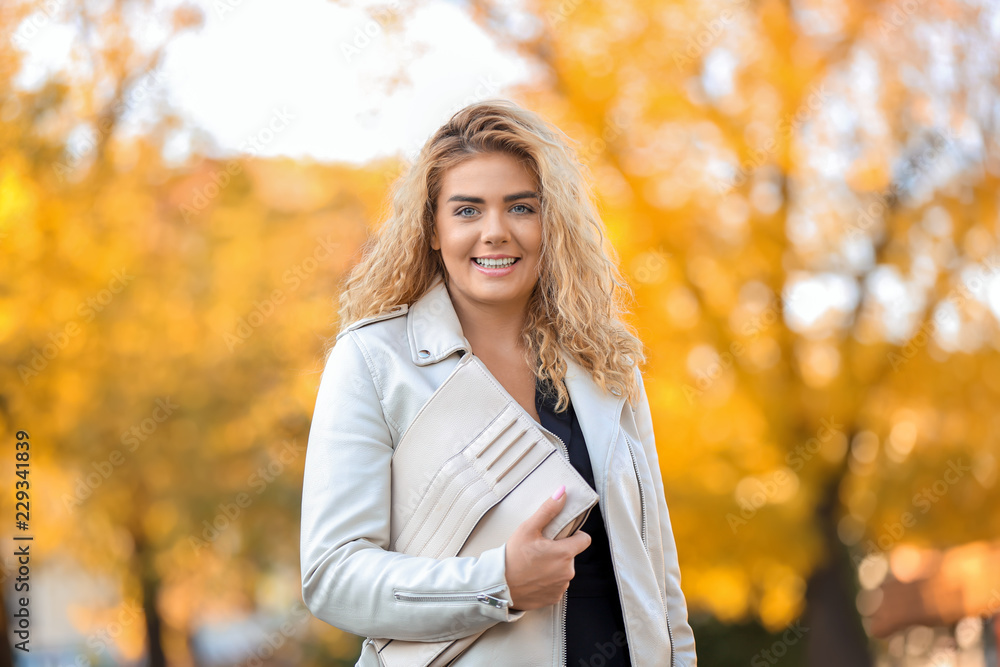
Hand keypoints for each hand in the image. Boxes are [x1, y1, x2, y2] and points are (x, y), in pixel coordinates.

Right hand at [503, 485, 590, 610]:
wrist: (498, 587)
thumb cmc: (512, 557)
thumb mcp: (528, 529)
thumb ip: (548, 510)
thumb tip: (562, 493)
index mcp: (564, 553)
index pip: (584, 540)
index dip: (574, 535)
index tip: (560, 536)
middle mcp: (567, 572)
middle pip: (571, 555)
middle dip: (560, 551)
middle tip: (540, 550)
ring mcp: (561, 587)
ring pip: (564, 570)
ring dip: (554, 567)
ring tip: (535, 565)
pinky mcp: (554, 598)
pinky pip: (557, 585)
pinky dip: (548, 581)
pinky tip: (534, 577)